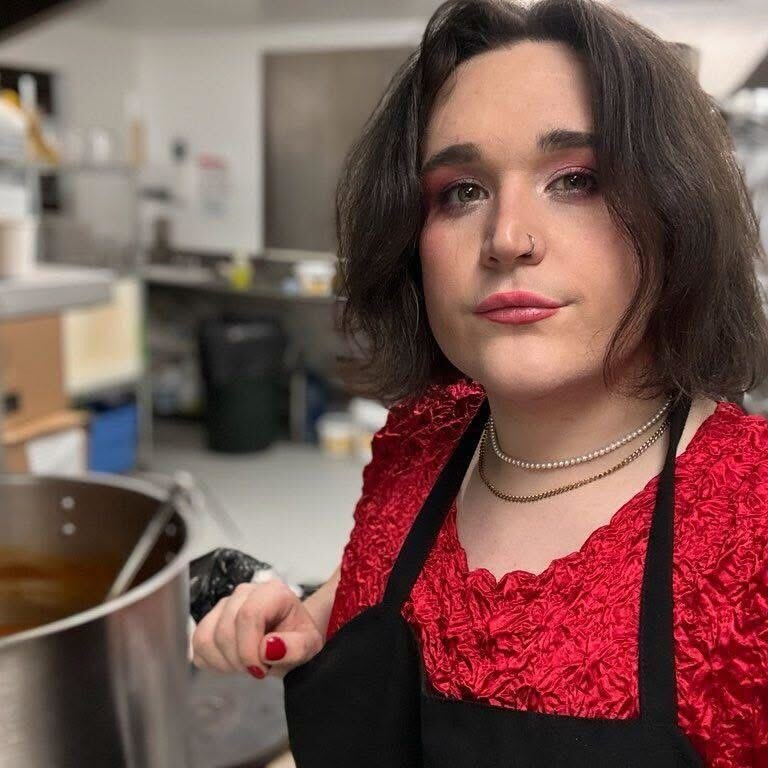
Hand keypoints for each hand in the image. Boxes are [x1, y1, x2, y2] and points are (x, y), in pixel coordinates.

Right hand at [191, 579, 324, 679]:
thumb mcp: (309, 645)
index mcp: (272, 592)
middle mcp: (244, 592)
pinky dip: (213, 661)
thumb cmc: (298, 638)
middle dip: (240, 659)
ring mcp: (223, 604)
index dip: (250, 649)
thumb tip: (268, 648)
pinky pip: (198, 645)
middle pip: (225, 629)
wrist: (288, 637)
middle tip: (258, 669)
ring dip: (225, 662)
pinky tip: (233, 662)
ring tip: (246, 665)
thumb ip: (296, 647)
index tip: (261, 669)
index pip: (248, 615)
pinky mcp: (209, 620)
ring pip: (207, 637)